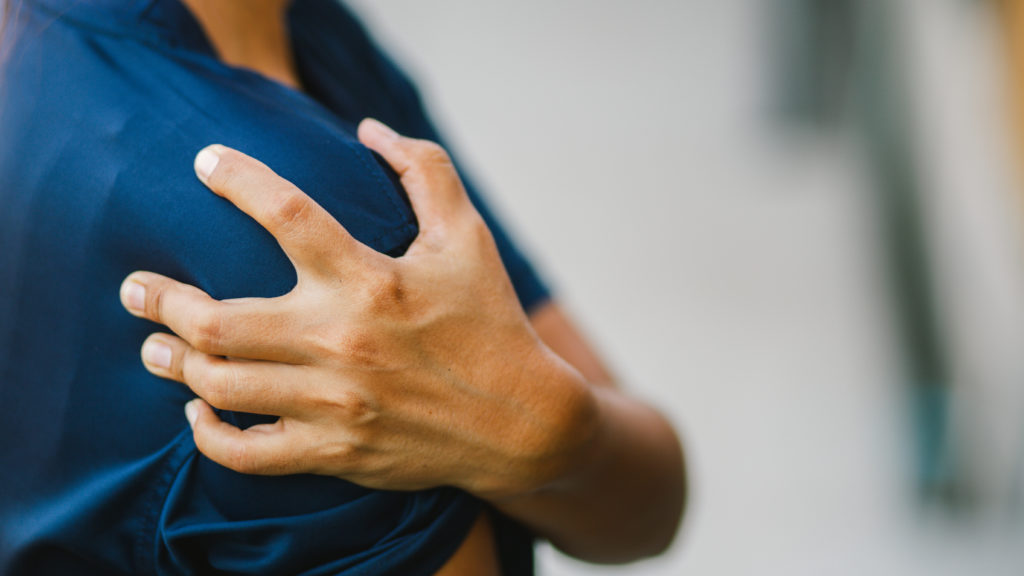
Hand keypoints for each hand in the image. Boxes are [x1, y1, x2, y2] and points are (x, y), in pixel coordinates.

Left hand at [120, 119, 596, 496]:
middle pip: (216, 320)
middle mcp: (342, 341)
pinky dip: (208, 436)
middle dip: (159, 299)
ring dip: (171, 361)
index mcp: (371, 280)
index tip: (205, 163)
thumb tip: (370, 130)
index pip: (284, 213)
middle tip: (134, 286)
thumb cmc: (491, 322)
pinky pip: (248, 452)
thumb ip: (425, 171)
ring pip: (219, 385)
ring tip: (153, 344)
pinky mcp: (335, 451)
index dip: (235, 178)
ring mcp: (334, 403)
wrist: (521, 422)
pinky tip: (196, 414)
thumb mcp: (468, 238)